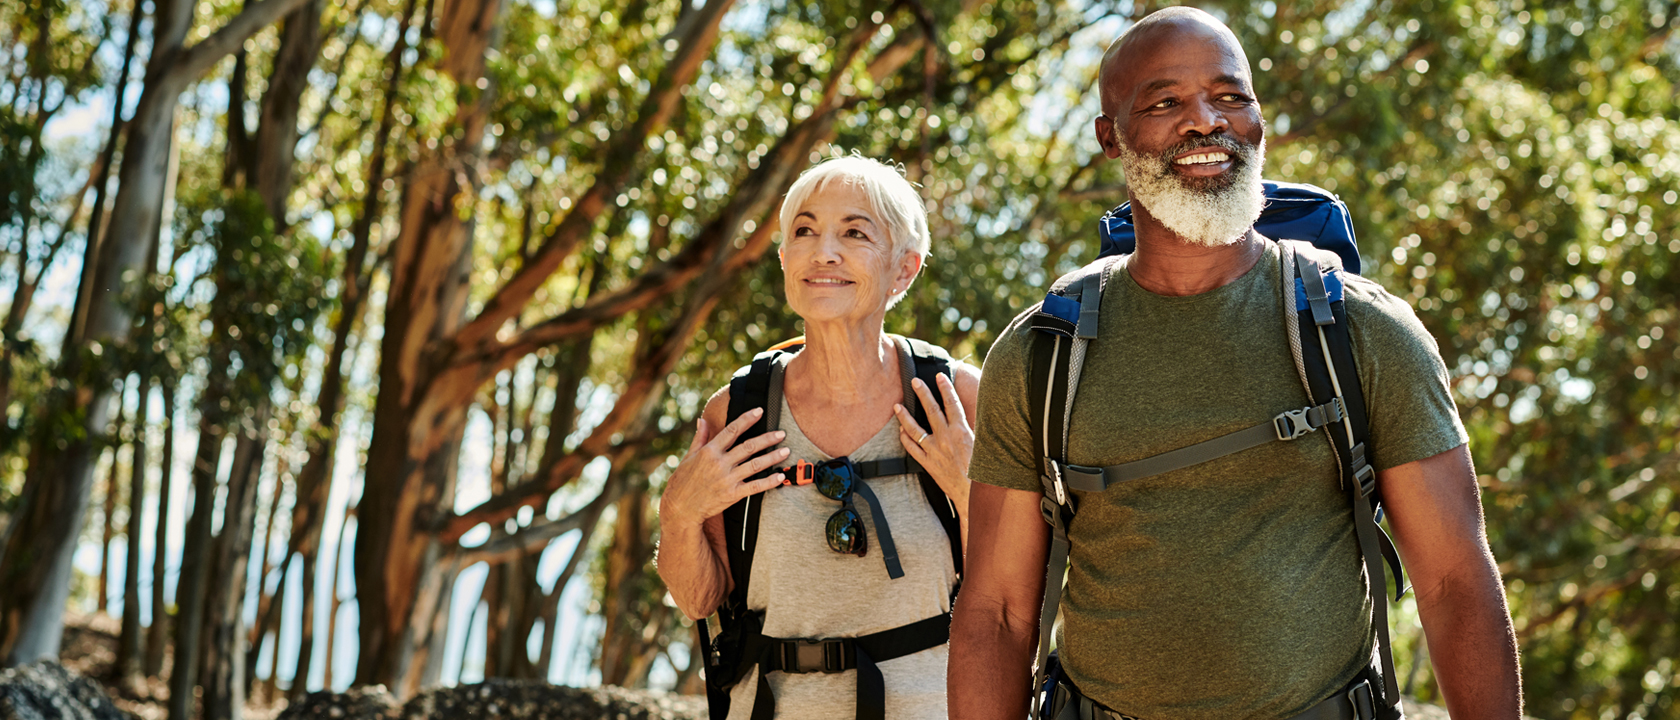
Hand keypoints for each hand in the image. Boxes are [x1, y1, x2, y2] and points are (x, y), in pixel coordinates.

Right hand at [660, 408, 790, 532]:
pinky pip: (755, 487)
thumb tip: (703, 419)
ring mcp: (727, 479)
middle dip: (767, 439)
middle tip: (781, 433)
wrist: (681, 507)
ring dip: (772, 457)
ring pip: (755, 465)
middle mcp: (720, 463)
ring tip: (786, 451)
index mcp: (709, 451)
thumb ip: (700, 437)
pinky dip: (769, 482)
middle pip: (748, 447)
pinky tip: (780, 476)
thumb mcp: (689, 456)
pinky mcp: (732, 494)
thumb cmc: (683, 480)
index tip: (760, 411)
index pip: (732, 431)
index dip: (747, 419)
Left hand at [894, 374, 973, 501]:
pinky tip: (900, 431)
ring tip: (897, 405)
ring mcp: (934, 451)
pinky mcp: (928, 464)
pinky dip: (905, 439)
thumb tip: (971, 415)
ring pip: (915, 429)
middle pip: (931, 410)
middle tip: (914, 380)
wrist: (972, 494)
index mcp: (962, 431)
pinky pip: (912, 449)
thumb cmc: (981, 470)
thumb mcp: (982, 445)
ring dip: (904, 416)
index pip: (952, 404)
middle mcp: (946, 438)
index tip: (940, 376)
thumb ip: (974, 429)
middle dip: (922, 393)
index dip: (946, 388)